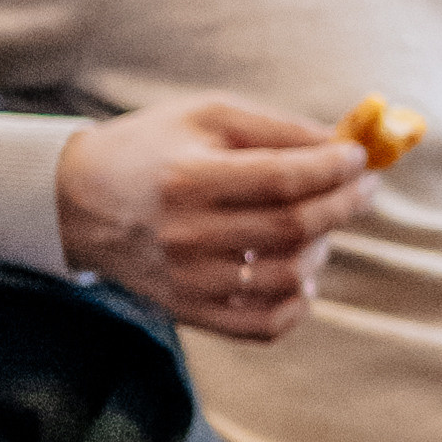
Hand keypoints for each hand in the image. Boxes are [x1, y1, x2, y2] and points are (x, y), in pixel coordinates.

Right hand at [54, 93, 372, 340]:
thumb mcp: (205, 116)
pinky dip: (297, 303)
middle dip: (343, 204)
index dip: (334, 169)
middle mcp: (186, 235)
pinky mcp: (189, 311)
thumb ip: (275, 128)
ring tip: (317, 225)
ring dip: (321, 249)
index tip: (359, 159)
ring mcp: (188, 281)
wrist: (78, 201)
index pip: (283, 180)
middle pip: (293, 227)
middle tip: (362, 188)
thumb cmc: (152, 148)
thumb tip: (341, 145)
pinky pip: (264, 325)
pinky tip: (299, 272)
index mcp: (188, 178)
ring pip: (287, 277)